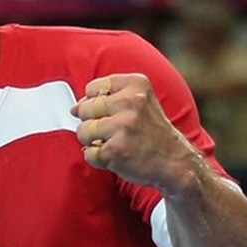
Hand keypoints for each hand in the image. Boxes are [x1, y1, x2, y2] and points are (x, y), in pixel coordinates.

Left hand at [72, 74, 200, 196]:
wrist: (174, 161)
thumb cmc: (152, 131)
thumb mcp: (140, 101)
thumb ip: (107, 98)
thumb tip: (73, 108)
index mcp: (136, 84)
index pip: (92, 88)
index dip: (95, 103)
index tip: (111, 113)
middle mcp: (131, 102)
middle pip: (84, 109)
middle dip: (91, 123)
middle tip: (111, 132)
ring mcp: (123, 127)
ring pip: (83, 131)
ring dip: (92, 142)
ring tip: (112, 143)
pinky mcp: (116, 150)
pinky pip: (89, 153)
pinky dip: (97, 158)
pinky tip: (115, 156)